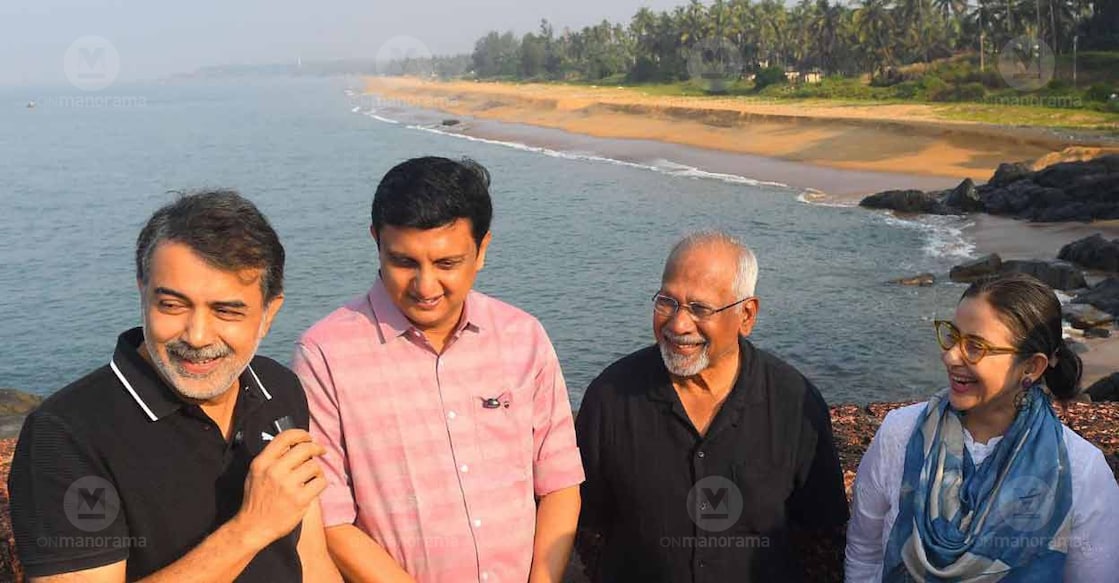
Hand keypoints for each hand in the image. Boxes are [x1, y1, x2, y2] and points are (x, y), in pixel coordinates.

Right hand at [234, 429, 325, 548]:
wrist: (254, 527)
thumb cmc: (256, 499)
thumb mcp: (256, 473)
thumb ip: (271, 458)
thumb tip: (294, 444)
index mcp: (262, 463)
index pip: (285, 437)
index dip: (301, 434)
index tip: (309, 438)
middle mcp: (274, 471)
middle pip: (304, 448)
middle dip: (316, 447)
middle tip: (321, 451)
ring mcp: (287, 486)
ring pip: (314, 465)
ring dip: (317, 469)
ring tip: (312, 476)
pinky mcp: (300, 499)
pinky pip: (320, 482)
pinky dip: (320, 483)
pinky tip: (314, 486)